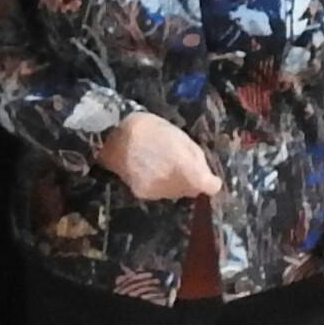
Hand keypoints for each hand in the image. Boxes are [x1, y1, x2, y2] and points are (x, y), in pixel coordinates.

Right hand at [95, 114, 221, 202]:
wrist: (112, 137)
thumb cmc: (149, 129)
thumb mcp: (179, 136)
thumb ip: (197, 158)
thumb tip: (207, 177)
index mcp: (184, 166)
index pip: (209, 187)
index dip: (212, 183)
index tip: (210, 178)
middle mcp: (172, 184)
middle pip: (192, 191)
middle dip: (193, 180)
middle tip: (182, 163)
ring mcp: (156, 191)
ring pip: (178, 193)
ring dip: (178, 183)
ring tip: (164, 164)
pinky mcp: (143, 195)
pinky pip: (161, 193)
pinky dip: (162, 185)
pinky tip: (152, 171)